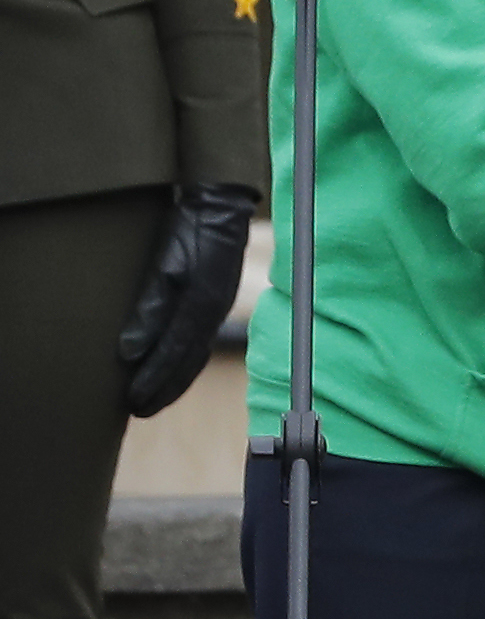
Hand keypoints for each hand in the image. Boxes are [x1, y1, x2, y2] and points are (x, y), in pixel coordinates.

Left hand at [117, 182, 256, 416]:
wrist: (222, 207)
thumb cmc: (189, 231)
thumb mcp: (164, 265)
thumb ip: (148, 309)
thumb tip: (128, 352)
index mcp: (200, 307)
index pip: (170, 355)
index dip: (150, 380)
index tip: (130, 402)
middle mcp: (212, 314)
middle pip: (186, 364)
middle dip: (162, 390)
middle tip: (137, 411)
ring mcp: (218, 308)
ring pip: (196, 356)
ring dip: (175, 382)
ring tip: (153, 400)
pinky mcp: (217, 302)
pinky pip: (201, 343)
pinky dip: (186, 363)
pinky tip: (175, 368)